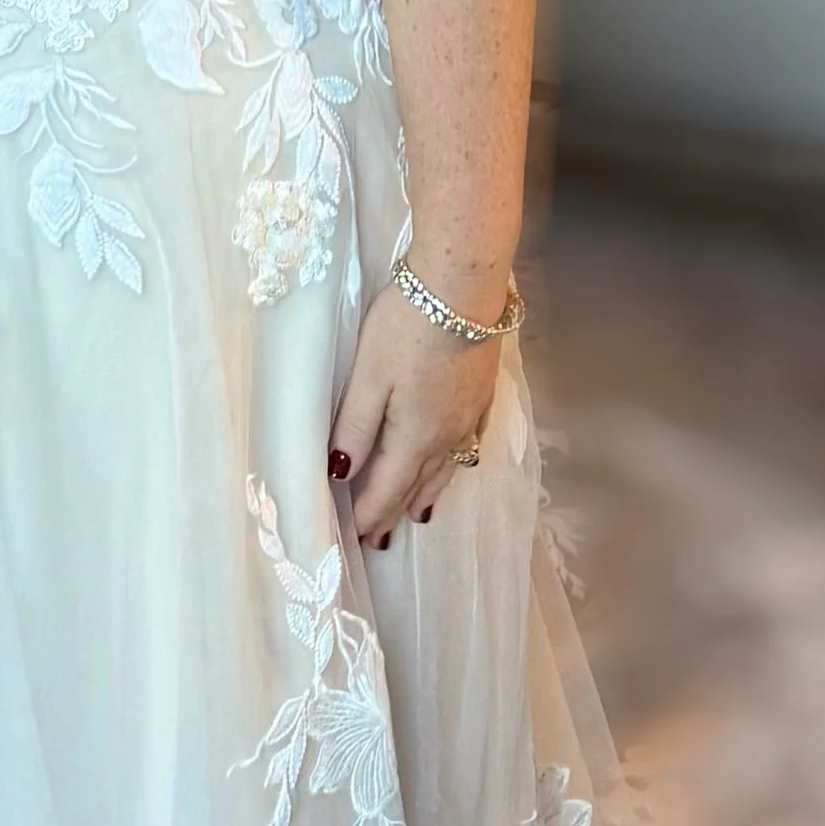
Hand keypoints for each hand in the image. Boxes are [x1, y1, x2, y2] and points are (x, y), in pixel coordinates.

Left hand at [326, 282, 502, 549]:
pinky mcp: (484, 392)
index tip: (357, 539)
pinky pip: (468, 445)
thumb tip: (341, 473)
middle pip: (419, 484)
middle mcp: (448, 434)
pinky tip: (455, 462)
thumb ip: (355, 426)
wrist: (464, 285)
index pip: (389, 488)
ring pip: (447, 468)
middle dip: (396, 512)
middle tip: (381, 540)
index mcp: (416, 436)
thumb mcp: (368, 376)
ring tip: (417, 514)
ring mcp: (471, 414)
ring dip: (428, 494)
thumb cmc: (406, 326)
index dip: (371, 514)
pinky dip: (454, 465)